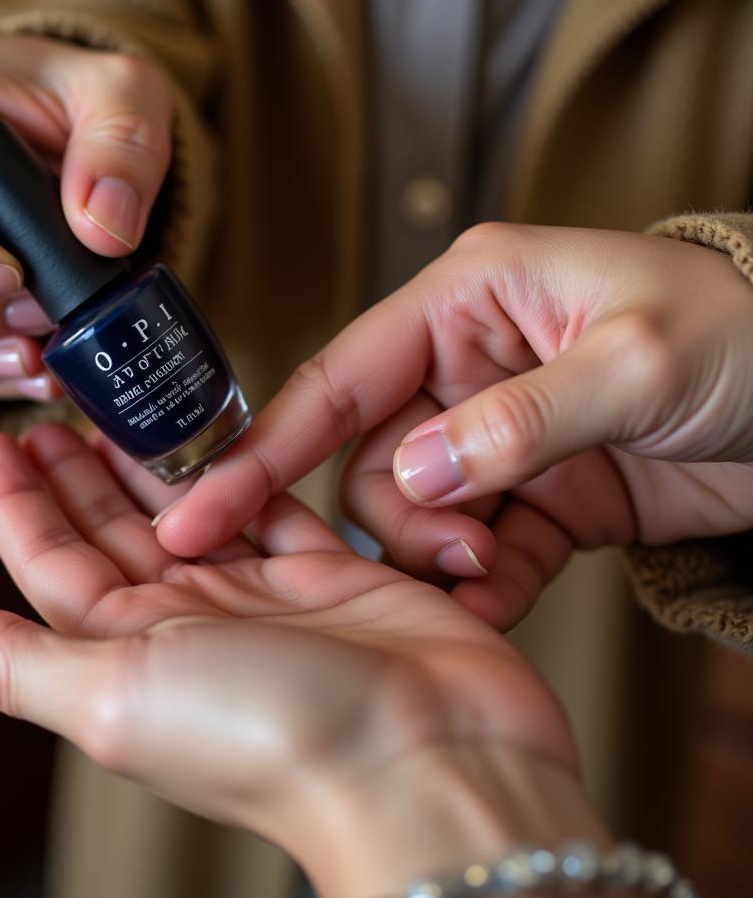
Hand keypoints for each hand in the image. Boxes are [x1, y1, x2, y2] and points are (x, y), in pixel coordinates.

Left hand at [0, 422, 580, 897]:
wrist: (426, 763)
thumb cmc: (272, 741)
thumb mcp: (117, 697)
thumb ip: (23, 663)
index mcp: (129, 656)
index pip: (52, 567)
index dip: (18, 506)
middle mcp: (190, 628)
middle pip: (116, 534)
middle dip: (79, 474)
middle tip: (56, 411)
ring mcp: (261, 600)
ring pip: (192, 512)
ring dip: (154, 462)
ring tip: (125, 407)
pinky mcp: (329, 575)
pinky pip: (273, 507)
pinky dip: (245, 471)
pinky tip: (220, 434)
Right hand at [155, 223, 752, 628]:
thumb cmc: (747, 336)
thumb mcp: (635, 364)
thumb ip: (514, 421)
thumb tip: (414, 478)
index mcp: (467, 303)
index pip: (339, 378)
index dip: (264, 446)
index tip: (199, 510)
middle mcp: (464, 368)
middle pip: (367, 463)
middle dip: (399, 520)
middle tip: (462, 552)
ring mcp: (495, 438)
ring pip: (411, 517)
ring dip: (441, 557)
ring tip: (496, 568)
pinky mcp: (533, 496)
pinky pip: (476, 550)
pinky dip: (485, 583)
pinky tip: (508, 594)